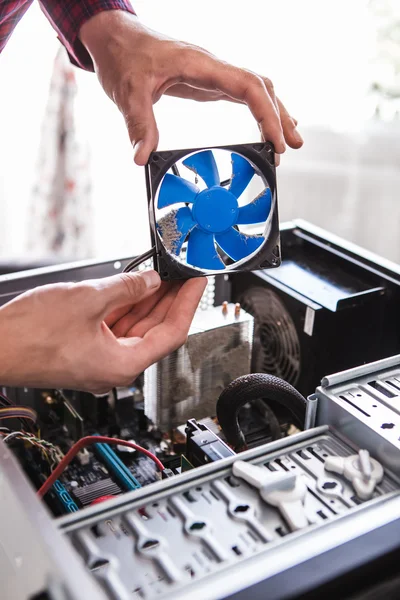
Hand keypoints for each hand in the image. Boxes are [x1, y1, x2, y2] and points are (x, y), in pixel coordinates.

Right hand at [0, 271, 205, 393]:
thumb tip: (150, 281)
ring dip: (149, 300)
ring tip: (163, 275)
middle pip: (156, 330)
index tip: (197, 283)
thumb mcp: (87, 300)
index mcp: (122, 364)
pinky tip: (134, 287)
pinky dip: (127, 306)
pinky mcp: (86, 349)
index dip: (188, 303)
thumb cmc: (28, 336)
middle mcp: (115, 367)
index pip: (172, 332)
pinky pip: (116, 327)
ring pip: (136, 328)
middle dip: (170, 299)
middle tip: (183, 274)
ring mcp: (100, 359)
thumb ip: (126, 288)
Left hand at [79, 11, 302, 165]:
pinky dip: (257, 110)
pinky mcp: (206, 82)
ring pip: (255, 89)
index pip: (248, 86)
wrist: (115, 37)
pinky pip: (241, 94)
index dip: (267, 114)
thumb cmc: (123, 56)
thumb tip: (142, 158)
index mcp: (200, 65)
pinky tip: (265, 125)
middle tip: (292, 146)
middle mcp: (212, 67)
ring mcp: (212, 74)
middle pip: (260, 87)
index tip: (276, 141)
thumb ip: (138, 125)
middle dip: (279, 116)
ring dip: (273, 113)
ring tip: (287, 141)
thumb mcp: (128, 93)